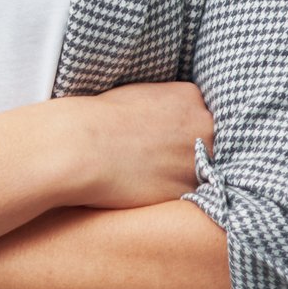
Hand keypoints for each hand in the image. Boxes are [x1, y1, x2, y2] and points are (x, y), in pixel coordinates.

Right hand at [60, 81, 214, 208]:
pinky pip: (186, 194)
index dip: (182, 126)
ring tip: (149, 170)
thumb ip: (166, 105)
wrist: (79, 148)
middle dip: (188, 148)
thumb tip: (172, 120)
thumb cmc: (97, 118)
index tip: (163, 134)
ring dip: (181, 173)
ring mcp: (198, 160)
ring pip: (200, 170)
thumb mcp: (138, 94)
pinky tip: (145, 184)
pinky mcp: (187, 191)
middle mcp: (203, 127)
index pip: (201, 112)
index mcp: (189, 96)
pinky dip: (169, 192)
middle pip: (208, 140)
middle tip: (156, 153)